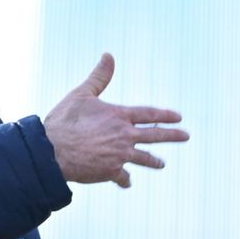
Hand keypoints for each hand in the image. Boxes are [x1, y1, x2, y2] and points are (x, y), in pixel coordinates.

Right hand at [43, 53, 189, 187]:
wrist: (53, 151)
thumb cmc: (64, 121)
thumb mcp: (82, 94)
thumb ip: (99, 77)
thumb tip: (108, 55)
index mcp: (119, 115)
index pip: (149, 114)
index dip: (165, 115)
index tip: (178, 117)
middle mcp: (124, 135)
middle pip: (155, 135)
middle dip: (173, 135)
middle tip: (186, 136)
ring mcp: (120, 155)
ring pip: (144, 158)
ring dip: (154, 161)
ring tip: (162, 164)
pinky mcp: (111, 171)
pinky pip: (123, 177)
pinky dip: (125, 180)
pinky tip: (126, 183)